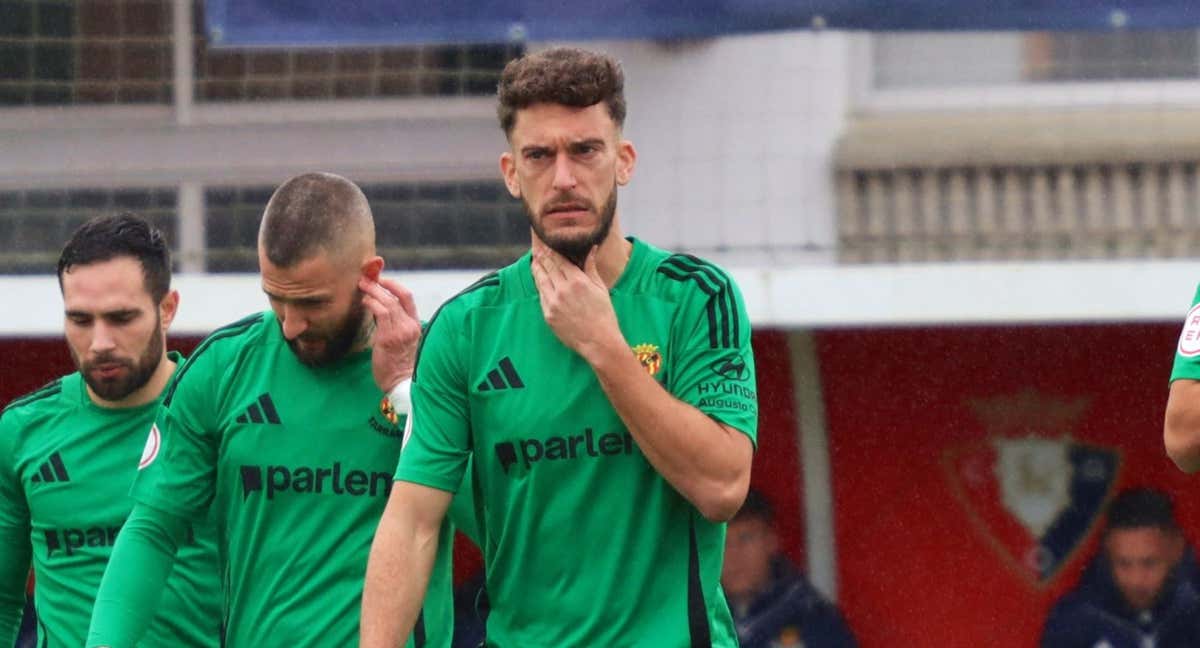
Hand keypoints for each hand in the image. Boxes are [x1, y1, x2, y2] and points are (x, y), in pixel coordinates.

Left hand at [360, 276, 420, 391]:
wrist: (402, 384)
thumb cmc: (399, 366)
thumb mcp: (403, 342)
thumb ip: (395, 325)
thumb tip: (378, 310)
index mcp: (416, 325)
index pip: (408, 298)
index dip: (394, 285)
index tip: (382, 280)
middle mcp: (410, 325)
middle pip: (398, 295)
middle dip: (380, 284)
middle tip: (365, 279)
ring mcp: (401, 331)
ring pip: (388, 302)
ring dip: (373, 291)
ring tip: (361, 286)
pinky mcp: (389, 337)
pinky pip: (381, 313)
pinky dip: (372, 304)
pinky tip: (364, 302)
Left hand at [530, 239, 622, 360]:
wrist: (599, 341)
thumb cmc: (604, 314)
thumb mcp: (600, 288)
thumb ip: (591, 267)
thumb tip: (591, 248)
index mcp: (577, 281)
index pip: (559, 260)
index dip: (551, 252)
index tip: (547, 245)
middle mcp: (562, 290)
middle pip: (548, 268)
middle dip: (542, 257)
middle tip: (536, 249)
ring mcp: (553, 303)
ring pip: (541, 281)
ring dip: (537, 269)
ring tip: (534, 262)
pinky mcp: (548, 315)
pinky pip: (541, 296)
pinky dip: (539, 286)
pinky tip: (539, 281)